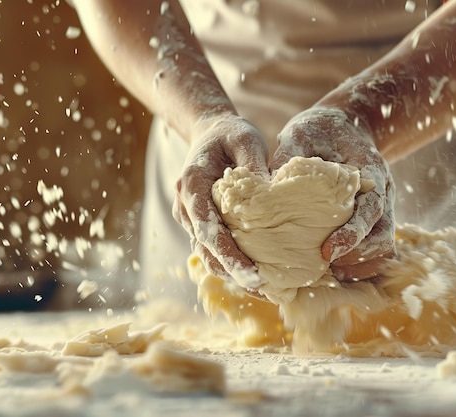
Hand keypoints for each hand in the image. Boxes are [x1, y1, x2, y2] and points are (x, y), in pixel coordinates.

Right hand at [173, 114, 268, 282]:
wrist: (209, 131)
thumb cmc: (229, 134)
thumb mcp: (245, 138)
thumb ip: (253, 162)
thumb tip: (269, 191)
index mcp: (192, 184)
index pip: (207, 226)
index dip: (228, 253)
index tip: (250, 272)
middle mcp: (185, 204)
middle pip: (206, 247)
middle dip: (232, 271)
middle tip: (262, 289)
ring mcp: (190, 217)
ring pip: (207, 254)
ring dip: (231, 273)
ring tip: (262, 289)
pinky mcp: (200, 223)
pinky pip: (212, 249)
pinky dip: (230, 264)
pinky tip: (254, 277)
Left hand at [270, 107, 395, 281]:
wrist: (344, 124)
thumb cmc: (319, 129)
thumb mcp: (301, 134)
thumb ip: (288, 158)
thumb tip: (262, 188)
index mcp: (371, 172)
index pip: (371, 209)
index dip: (352, 234)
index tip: (328, 251)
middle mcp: (381, 194)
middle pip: (383, 236)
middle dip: (357, 258)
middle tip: (324, 269)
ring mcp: (379, 209)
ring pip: (383, 248)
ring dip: (359, 265)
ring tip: (327, 275)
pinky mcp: (370, 221)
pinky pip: (373, 249)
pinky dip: (358, 263)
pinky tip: (332, 270)